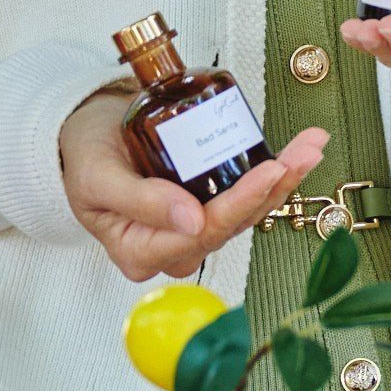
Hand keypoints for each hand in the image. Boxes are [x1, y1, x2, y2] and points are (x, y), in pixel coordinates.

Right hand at [58, 87, 327, 282]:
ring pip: (246, 212)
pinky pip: (244, 196)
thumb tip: (189, 221)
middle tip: (305, 152)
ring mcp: (191, 229)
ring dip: (283, 179)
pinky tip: (297, 152)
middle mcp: (172, 248)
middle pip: (233, 223)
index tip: (269, 171)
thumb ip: (139, 202)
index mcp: (141, 252)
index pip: (202, 232)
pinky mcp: (204, 207)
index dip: (240, 202)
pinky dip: (273, 174)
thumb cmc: (82, 158)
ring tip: (310, 146)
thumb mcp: (98, 177)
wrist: (80, 138)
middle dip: (275, 186)